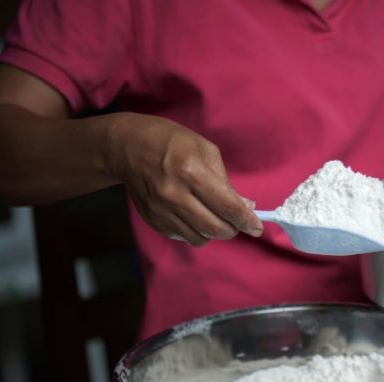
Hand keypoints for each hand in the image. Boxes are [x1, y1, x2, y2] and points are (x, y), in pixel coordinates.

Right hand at [105, 112, 262, 245]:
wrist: (126, 147)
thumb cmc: (171, 142)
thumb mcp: (205, 150)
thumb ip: (226, 181)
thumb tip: (245, 207)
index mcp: (191, 172)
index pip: (227, 206)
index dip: (246, 220)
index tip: (257, 227)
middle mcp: (175, 195)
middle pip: (215, 228)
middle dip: (233, 229)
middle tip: (237, 221)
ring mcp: (161, 210)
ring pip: (200, 238)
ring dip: (214, 232)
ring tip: (215, 217)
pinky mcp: (153, 220)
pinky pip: (183, 237)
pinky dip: (195, 231)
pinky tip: (195, 216)